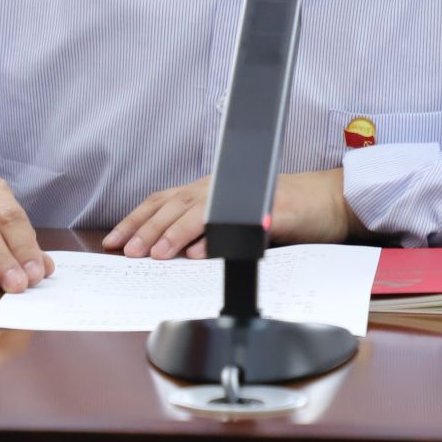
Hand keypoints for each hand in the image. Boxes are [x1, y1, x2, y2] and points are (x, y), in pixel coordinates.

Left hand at [102, 168, 355, 258]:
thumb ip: (205, 230)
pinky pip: (236, 223)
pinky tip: (198, 252)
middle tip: (127, 251)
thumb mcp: (235, 217)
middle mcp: (221, 188)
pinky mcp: (268, 210)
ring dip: (173, 233)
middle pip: (174, 205)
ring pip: (198, 211)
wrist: (328, 201)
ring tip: (156, 253)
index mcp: (209, 189)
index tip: (113, 241)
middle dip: (147, 230)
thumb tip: (173, 252)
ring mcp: (244, 197)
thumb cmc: (284, 209)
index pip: (163, 201)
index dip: (136, 220)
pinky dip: (213, 237)